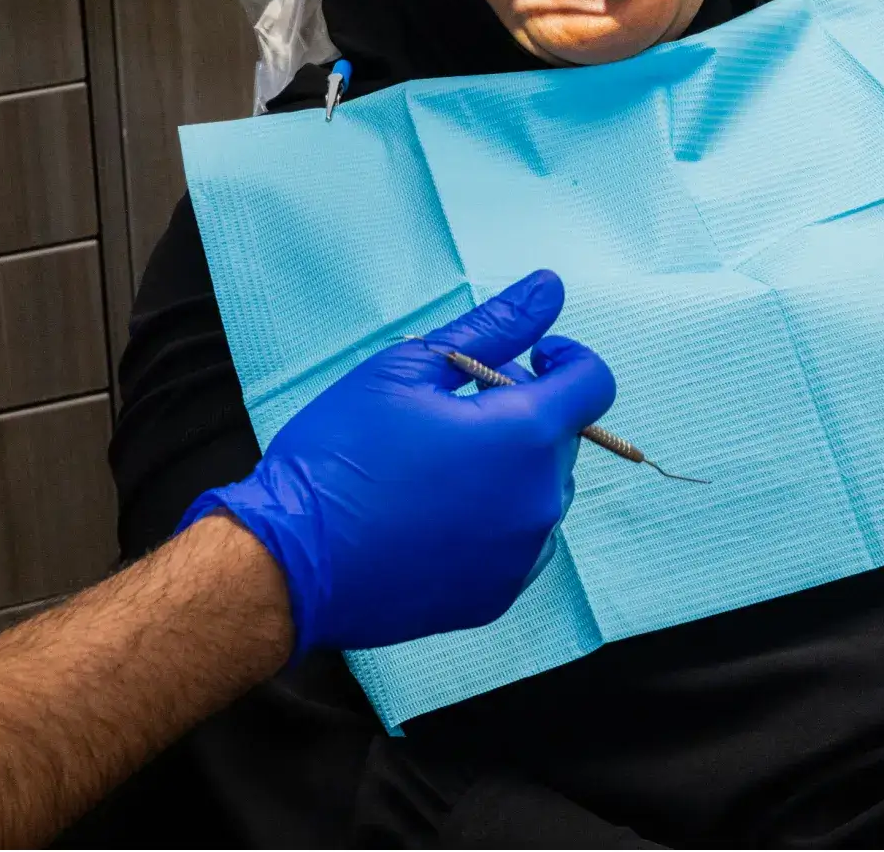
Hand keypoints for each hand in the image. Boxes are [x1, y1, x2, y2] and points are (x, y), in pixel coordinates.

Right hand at [179, 269, 613, 654]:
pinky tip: (434, 513)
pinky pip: (519, 540)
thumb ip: (494, 326)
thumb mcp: (410, 367)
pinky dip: (493, 518)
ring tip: (437, 464)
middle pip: (563, 437)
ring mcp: (521, 556)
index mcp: (526, 436)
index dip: (565, 358)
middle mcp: (539, 501)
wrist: (289, 563)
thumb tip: (550, 287)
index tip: (528, 357)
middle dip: (524, 411)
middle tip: (452, 409)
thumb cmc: (342, 454)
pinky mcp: (497, 596)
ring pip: (541, 490)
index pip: (594, 383)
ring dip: (510, 468)